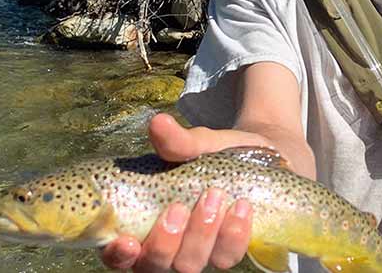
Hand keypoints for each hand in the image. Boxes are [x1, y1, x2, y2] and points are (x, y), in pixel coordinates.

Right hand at [100, 114, 254, 271]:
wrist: (262, 158)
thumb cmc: (215, 154)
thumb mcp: (196, 145)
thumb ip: (176, 141)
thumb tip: (158, 122)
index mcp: (142, 224)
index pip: (119, 254)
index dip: (118, 255)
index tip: (126, 240)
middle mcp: (166, 246)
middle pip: (154, 265)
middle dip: (165, 240)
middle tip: (178, 206)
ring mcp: (198, 253)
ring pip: (189, 265)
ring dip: (200, 233)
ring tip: (214, 195)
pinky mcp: (228, 252)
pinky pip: (227, 257)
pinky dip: (233, 234)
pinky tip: (242, 207)